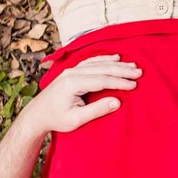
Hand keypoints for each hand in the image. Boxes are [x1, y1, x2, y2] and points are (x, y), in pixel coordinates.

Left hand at [25, 54, 140, 134]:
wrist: (37, 114)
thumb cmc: (56, 119)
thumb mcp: (76, 119)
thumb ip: (97, 110)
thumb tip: (117, 102)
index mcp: (73, 83)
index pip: (102, 80)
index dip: (119, 82)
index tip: (135, 85)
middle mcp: (71, 73)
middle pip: (101, 68)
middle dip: (122, 70)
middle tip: (139, 72)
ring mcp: (71, 70)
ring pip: (97, 63)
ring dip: (116, 64)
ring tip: (132, 65)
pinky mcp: (71, 71)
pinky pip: (91, 62)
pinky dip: (104, 59)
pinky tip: (115, 58)